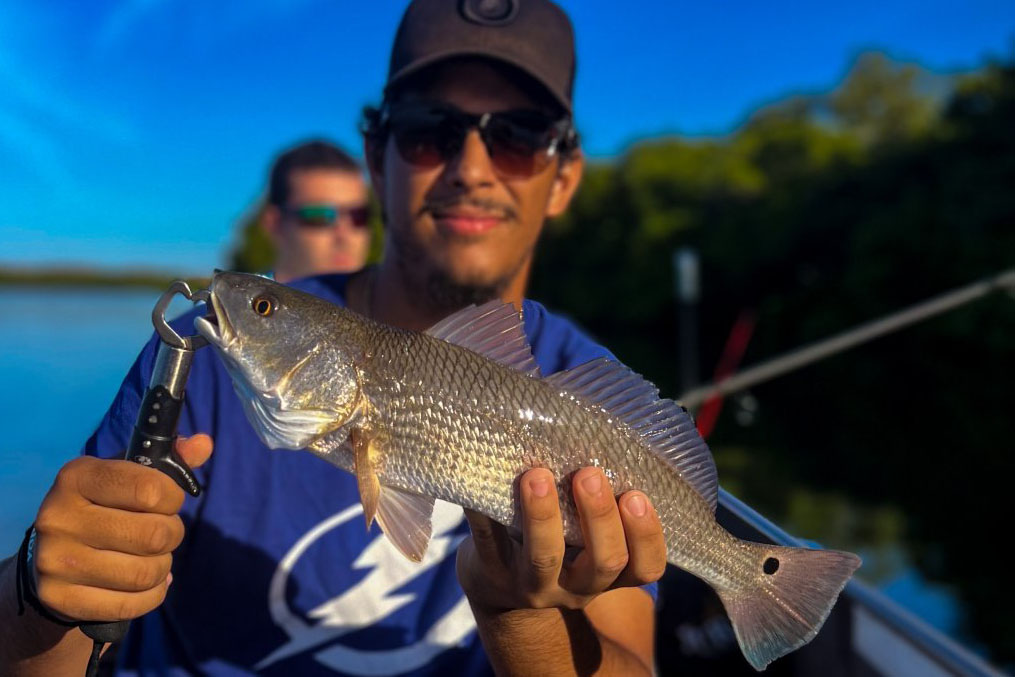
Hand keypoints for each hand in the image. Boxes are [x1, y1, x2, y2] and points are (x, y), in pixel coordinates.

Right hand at [30, 435, 212, 622]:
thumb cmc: (104, 507)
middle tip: (163, 533)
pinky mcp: (60, 598)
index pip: (150, 489)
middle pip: (153, 535)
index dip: (173, 497)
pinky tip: (145, 584)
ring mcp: (55, 561)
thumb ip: (170, 460)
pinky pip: (131, 604)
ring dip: (163, 567)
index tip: (169, 500)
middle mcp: (59, 517)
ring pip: (145, 573)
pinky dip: (152, 594)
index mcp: (77, 477)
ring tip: (151, 557)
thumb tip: (204, 443)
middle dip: (172, 534)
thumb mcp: (129, 475)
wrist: (50, 557)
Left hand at [456, 466, 666, 612]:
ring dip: (544, 515)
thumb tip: (605, 438)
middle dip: (600, 516)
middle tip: (589, 474)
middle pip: (604, 562)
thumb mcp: (586, 539)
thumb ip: (601, 505)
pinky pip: (488, 542)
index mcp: (609, 573)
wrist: (498, 585)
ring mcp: (532, 583)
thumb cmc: (557, 543)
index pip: (647, 567)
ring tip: (537, 475)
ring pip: (545, 557)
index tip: (636, 495)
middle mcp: (577, 586)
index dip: (647, 535)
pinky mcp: (492, 571)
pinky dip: (485, 513)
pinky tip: (486, 482)